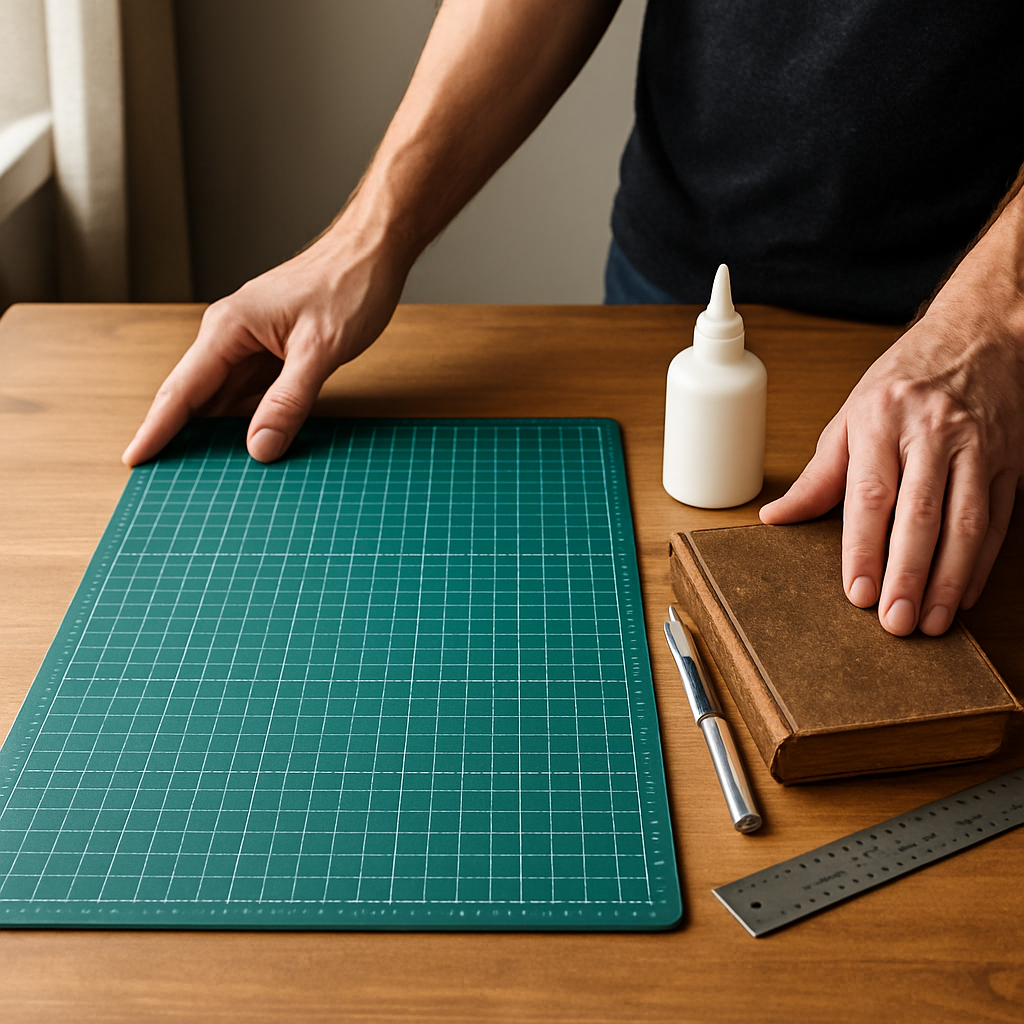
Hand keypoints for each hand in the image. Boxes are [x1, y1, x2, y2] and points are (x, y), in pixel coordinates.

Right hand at [122, 226, 406, 466]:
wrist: (373, 252)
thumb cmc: (348, 285)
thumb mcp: (321, 350)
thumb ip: (289, 400)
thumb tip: (259, 447)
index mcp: (229, 329)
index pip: (181, 390)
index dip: (156, 429)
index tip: (135, 460)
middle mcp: (230, 336)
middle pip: (195, 398)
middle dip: (181, 439)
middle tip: (172, 485)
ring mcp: (250, 344)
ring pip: (223, 398)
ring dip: (217, 434)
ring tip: (208, 477)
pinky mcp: (271, 352)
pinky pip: (249, 393)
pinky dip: (248, 419)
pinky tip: (251, 444)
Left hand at [760, 287, 1023, 635]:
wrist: (980, 335)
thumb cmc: (904, 379)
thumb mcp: (851, 416)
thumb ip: (819, 474)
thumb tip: (776, 517)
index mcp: (881, 422)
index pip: (871, 496)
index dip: (864, 549)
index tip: (857, 593)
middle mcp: (932, 434)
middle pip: (920, 516)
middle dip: (906, 575)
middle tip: (894, 623)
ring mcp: (977, 448)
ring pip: (966, 523)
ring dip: (948, 580)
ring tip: (930, 622)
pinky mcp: (1010, 461)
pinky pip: (999, 520)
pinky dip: (981, 563)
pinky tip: (963, 594)